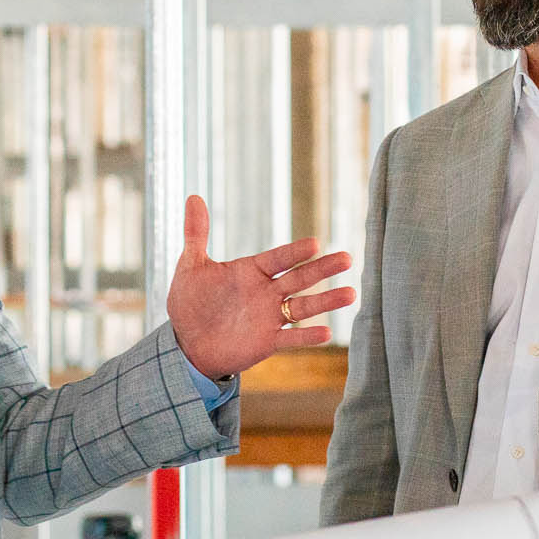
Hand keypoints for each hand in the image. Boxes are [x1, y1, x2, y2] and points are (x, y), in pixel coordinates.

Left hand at [165, 195, 354, 379]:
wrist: (187, 342)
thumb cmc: (190, 302)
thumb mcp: (191, 266)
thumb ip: (196, 233)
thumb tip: (193, 197)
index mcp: (251, 271)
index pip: (278, 258)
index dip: (295, 252)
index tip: (315, 244)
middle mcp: (266, 291)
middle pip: (300, 278)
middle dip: (323, 269)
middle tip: (347, 258)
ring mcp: (269, 317)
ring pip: (303, 307)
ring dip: (326, 301)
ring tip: (351, 293)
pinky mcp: (267, 342)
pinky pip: (290, 339)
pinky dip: (307, 336)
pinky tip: (327, 332)